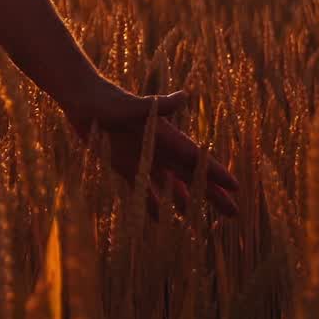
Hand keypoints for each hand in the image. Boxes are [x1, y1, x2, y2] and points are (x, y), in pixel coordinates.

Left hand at [61, 80, 239, 219]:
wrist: (81, 98)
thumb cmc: (107, 99)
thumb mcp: (132, 106)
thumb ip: (158, 105)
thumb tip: (185, 96)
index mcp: (164, 135)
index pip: (196, 157)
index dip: (215, 172)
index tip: (237, 187)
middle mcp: (157, 148)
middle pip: (189, 175)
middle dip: (211, 193)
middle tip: (233, 214)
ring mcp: (141, 158)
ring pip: (169, 185)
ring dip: (184, 201)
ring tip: (201, 222)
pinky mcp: (123, 164)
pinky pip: (142, 189)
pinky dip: (152, 204)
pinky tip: (160, 221)